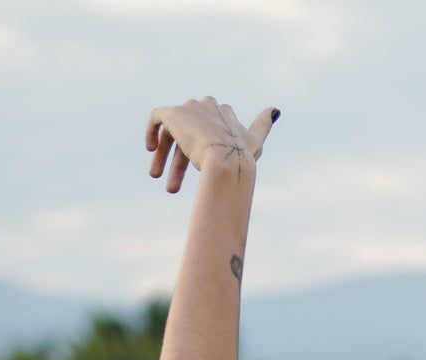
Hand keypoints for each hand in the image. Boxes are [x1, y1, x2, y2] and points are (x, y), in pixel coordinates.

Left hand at [146, 99, 277, 192]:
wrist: (226, 160)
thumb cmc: (242, 157)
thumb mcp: (255, 141)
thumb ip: (263, 125)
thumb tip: (275, 109)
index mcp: (222, 112)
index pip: (207, 130)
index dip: (198, 152)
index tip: (195, 174)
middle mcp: (205, 105)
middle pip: (188, 133)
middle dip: (178, 161)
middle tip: (171, 187)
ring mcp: (189, 109)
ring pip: (172, 131)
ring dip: (164, 156)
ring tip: (158, 179)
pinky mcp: (174, 114)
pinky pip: (156, 118)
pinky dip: (151, 132)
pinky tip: (150, 151)